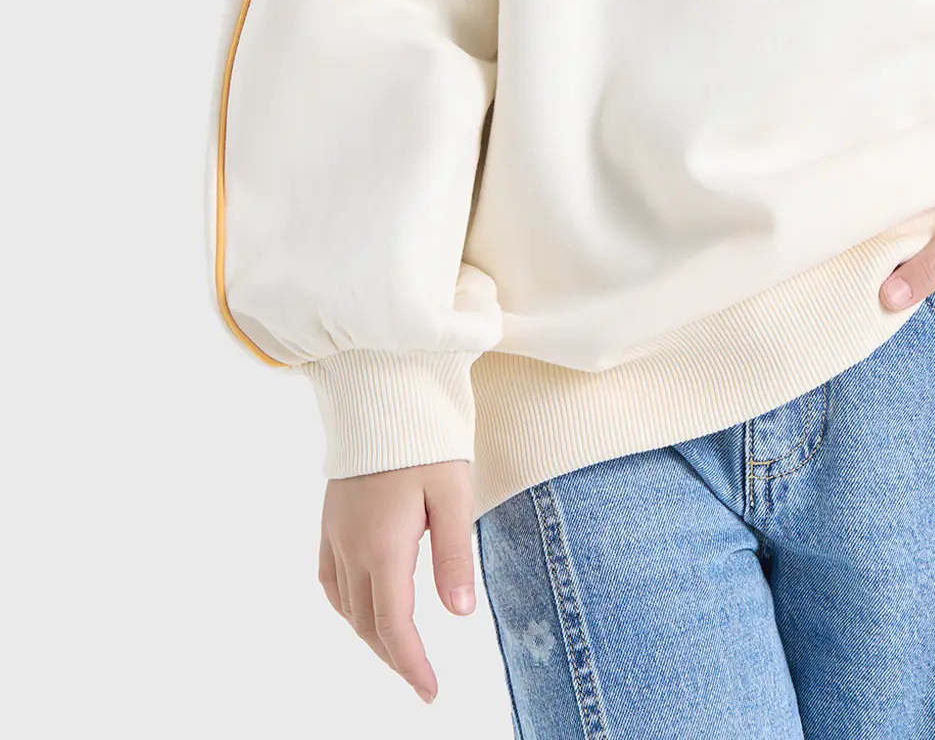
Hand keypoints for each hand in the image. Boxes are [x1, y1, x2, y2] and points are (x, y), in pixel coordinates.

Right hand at [317, 457, 475, 703]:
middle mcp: (351, 546)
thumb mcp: (454, 491)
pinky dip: (347, 606)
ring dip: (370, 635)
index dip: (411, 665)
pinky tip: (364, 607)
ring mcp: (335, 532)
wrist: (383, 388)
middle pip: (367, 623)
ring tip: (400, 651)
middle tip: (422, 680)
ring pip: (346, 606)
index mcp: (384, 545)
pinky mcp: (330, 518)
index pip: (394, 625)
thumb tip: (459, 613)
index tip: (430, 692)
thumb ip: (454, 553)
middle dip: (394, 657)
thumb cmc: (426, 436)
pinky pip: (330, 579)